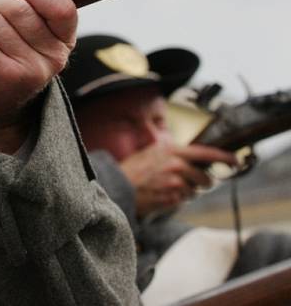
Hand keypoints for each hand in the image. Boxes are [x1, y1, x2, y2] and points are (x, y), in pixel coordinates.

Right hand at [120, 142, 236, 216]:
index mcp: (173, 151)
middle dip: (201, 183)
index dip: (225, 158)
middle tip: (187, 182)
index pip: (207, 153)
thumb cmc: (132, 168)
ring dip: (186, 192)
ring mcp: (176, 184)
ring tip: (167, 188)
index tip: (235, 162)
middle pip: (205, 179)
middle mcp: (178, 166)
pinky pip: (183, 201)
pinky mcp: (172, 199)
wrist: (117, 185)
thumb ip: (173, 152)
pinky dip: (176, 199)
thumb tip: (192, 156)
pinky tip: (162, 194)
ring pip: (194, 192)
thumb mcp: (152, 151)